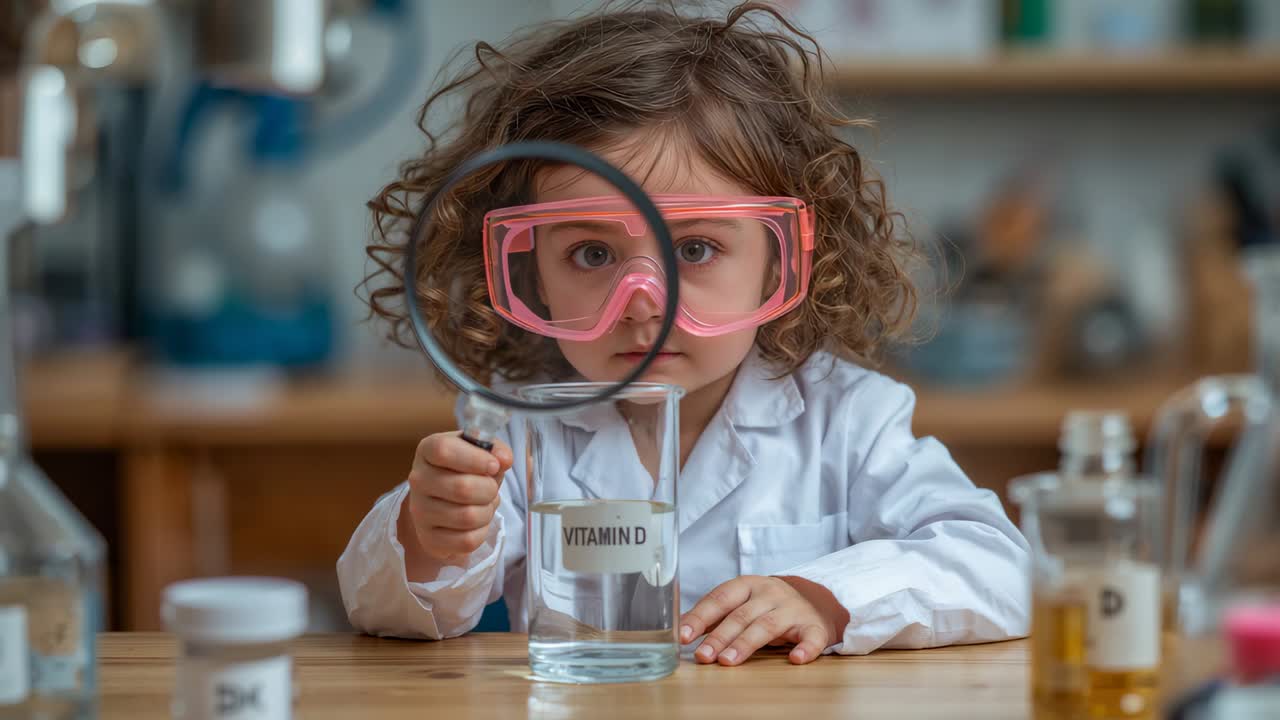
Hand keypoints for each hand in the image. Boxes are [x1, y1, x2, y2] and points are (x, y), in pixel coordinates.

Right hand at [399, 432, 513, 576]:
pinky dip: (482, 532)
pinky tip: (477, 523)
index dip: (475, 458)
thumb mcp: (480, 451)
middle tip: (491, 488)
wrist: (446, 499)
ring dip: (487, 511)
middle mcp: (418, 480)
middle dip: (489, 489)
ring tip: (484, 504)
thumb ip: (495, 449)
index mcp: (427, 450)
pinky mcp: (428, 538)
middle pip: (462, 488)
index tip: (494, 465)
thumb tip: (503, 459)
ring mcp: (420, 511)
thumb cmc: (466, 470)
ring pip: (468, 517)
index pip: (444, 450)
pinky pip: (467, 541)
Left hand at [679, 575, 848, 665]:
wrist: (814, 601)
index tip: (684, 636)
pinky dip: (806, 649)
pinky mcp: (814, 626)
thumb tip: (684, 631)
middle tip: (704, 656)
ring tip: (728, 661)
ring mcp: (793, 608)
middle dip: (719, 636)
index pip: (720, 598)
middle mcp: (770, 593)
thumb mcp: (742, 603)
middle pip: (741, 615)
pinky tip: (795, 659)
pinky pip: (811, 637)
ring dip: (746, 643)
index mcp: (748, 585)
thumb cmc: (767, 606)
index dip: (701, 616)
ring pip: (768, 625)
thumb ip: (716, 615)